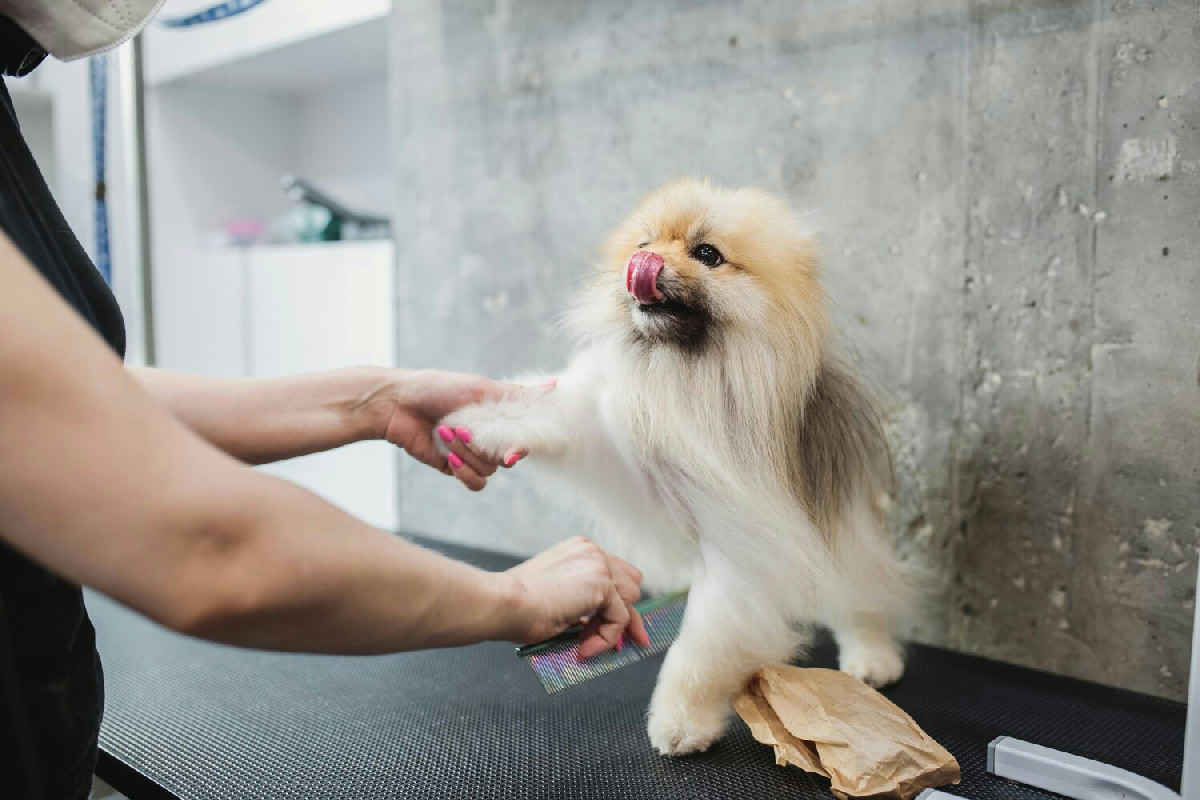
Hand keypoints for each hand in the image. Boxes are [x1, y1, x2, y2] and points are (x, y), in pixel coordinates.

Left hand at [372, 369, 551, 490]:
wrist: (398, 404)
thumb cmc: (437, 388)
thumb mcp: (480, 388)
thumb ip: (517, 395)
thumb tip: (554, 387)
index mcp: (500, 416)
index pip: (526, 437)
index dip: (524, 446)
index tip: (513, 451)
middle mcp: (491, 436)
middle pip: (509, 456)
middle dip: (485, 445)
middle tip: (462, 427)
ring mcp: (474, 454)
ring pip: (491, 470)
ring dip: (467, 453)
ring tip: (446, 432)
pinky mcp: (456, 468)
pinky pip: (476, 482)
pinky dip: (464, 471)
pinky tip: (448, 455)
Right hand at [503, 536, 650, 658]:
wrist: (505, 603)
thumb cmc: (517, 604)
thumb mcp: (557, 596)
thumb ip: (580, 600)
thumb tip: (595, 623)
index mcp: (579, 551)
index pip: (615, 574)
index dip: (618, 603)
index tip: (623, 628)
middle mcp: (592, 552)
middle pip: (630, 584)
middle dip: (625, 614)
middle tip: (621, 642)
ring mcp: (599, 565)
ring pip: (629, 602)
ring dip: (611, 628)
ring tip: (585, 644)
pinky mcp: (602, 584)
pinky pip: (619, 619)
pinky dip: (606, 638)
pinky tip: (585, 648)